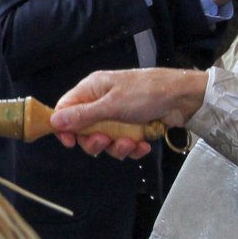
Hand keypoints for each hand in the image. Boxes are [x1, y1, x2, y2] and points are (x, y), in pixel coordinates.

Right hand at [48, 68, 207, 159]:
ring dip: (117, 147)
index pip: (66, 109)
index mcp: (92, 89)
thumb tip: (53, 121)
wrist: (183, 98)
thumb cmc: (146, 93)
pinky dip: (132, 149)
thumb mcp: (112, 105)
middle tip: (104, 141)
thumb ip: (82, 115)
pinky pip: (123, 144)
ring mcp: (118, 116)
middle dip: (94, 141)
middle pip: (84, 130)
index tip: (69, 142)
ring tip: (131, 143)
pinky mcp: (133, 127)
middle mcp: (102, 102)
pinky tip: (143, 146)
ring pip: (105, 141)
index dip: (64, 127)